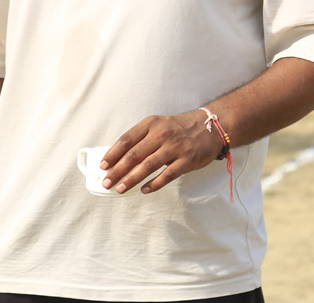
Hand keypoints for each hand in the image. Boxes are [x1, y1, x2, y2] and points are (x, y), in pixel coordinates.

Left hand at [100, 111, 222, 194]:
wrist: (210, 127)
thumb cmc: (179, 128)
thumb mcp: (159, 125)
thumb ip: (142, 138)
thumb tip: (119, 159)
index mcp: (152, 124)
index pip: (126, 139)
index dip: (113, 154)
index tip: (103, 166)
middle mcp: (162, 134)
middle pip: (134, 155)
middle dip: (117, 170)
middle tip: (106, 182)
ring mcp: (175, 147)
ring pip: (147, 166)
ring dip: (131, 179)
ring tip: (119, 189)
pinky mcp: (187, 160)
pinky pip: (167, 175)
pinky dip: (154, 184)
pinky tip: (144, 190)